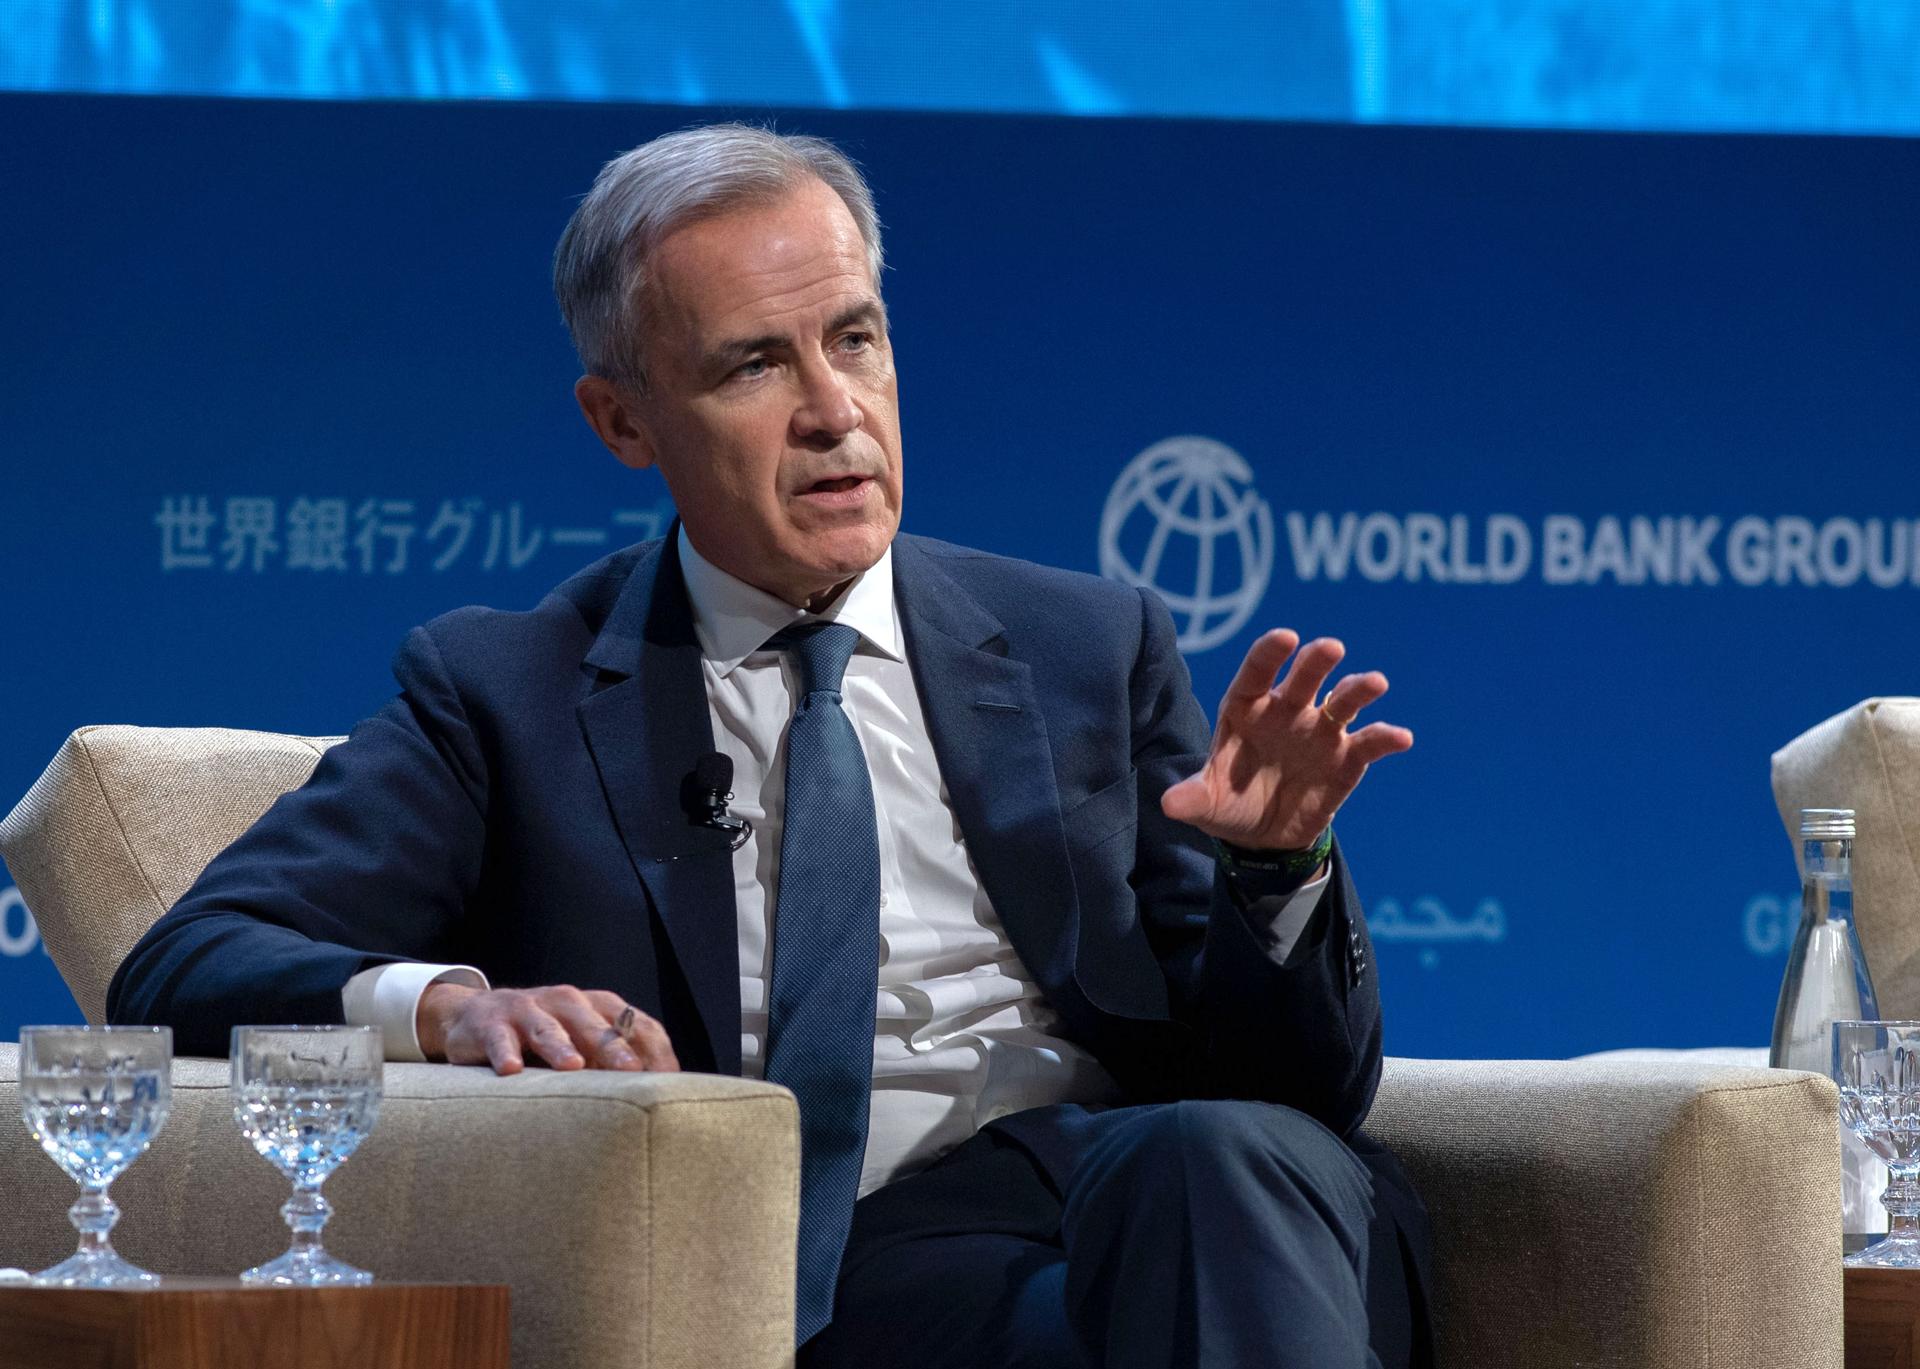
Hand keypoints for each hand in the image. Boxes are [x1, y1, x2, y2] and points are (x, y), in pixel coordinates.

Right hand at [416, 982, 680, 1075]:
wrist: (476, 1016)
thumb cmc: (545, 1039)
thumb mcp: (584, 1045)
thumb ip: (615, 1065)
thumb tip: (662, 1103)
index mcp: (600, 1007)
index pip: (638, 1024)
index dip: (655, 1052)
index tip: (668, 1084)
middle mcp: (568, 1002)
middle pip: (596, 1025)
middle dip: (615, 1049)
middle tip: (632, 1071)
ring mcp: (528, 1010)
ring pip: (548, 1028)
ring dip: (561, 1047)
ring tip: (573, 1066)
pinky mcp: (491, 1024)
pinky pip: (500, 1039)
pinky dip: (505, 1053)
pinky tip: (511, 1070)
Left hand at [1161, 629, 1411, 851]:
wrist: (1264, 835)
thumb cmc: (1230, 803)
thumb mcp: (1207, 804)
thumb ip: (1193, 798)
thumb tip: (1169, 804)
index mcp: (1247, 709)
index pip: (1256, 673)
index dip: (1268, 654)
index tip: (1283, 637)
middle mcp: (1287, 711)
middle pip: (1303, 679)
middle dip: (1316, 662)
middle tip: (1330, 648)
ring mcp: (1320, 731)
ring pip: (1343, 701)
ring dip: (1358, 690)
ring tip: (1375, 682)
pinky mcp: (1346, 758)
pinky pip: (1368, 743)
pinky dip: (1386, 737)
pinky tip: (1401, 737)